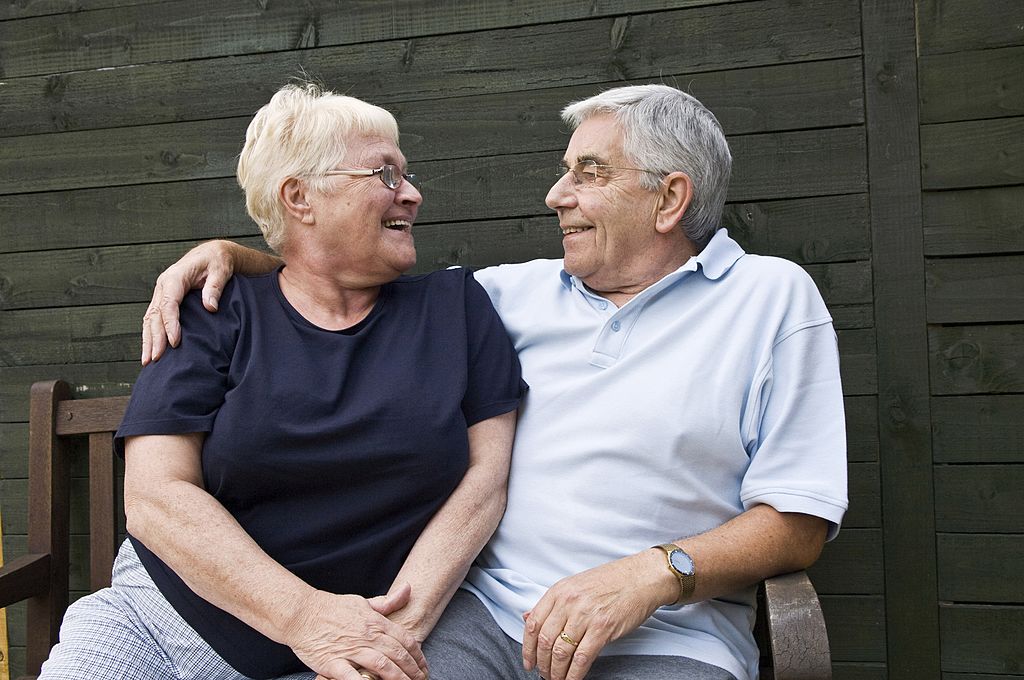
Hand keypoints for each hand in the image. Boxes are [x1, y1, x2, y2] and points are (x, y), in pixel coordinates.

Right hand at [141, 240, 235, 364]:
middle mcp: (163, 285)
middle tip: (156, 359)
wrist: (212, 253)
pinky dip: (150, 334)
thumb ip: (214, 287)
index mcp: (175, 277)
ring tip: (147, 361)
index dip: (170, 324)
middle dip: (155, 338)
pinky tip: (150, 350)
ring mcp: (161, 292)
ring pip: (150, 319)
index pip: (169, 304)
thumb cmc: (217, 262)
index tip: (174, 342)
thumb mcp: (221, 270)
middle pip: (155, 315)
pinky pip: (153, 318)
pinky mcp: (163, 299)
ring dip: (148, 340)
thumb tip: (210, 307)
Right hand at [290, 585, 427, 679]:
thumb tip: (408, 588)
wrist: (302, 613)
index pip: (405, 639)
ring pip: (383, 665)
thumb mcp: (363, 602)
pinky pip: (353, 677)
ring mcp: (351, 649)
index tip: (423, 666)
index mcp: (375, 622)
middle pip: (398, 654)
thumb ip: (387, 602)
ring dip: (398, 678)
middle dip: (413, 670)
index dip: (418, 655)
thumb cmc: (333, 608)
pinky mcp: (333, 663)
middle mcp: (367, 636)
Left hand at [521, 550, 675, 679]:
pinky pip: (582, 658)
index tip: (528, 661)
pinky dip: (574, 674)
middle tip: (544, 674)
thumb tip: (528, 617)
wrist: (640, 578)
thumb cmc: (610, 581)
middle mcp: (569, 602)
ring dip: (556, 671)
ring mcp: (585, 616)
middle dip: (542, 663)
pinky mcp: (602, 629)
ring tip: (556, 679)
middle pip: (545, 640)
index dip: (528, 647)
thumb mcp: (575, 585)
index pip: (533, 623)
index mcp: (559, 591)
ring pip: (561, 652)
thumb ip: (551, 603)